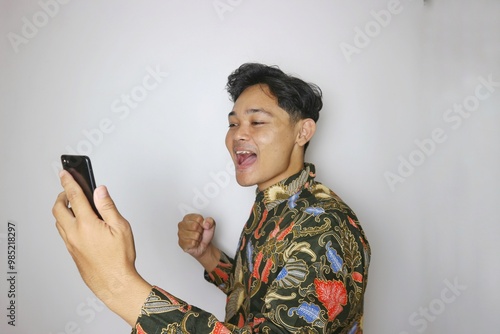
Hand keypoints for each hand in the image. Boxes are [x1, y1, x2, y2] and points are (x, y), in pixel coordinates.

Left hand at [52, 170, 151, 325]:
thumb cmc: (119, 258)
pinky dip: (66, 222)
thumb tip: (100, 191)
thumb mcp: (121, 227)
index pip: (74, 196)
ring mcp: (70, 243)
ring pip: (58, 221)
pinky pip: (63, 232)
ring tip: (75, 205)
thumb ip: (108, 206)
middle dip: (62, 195)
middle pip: (59, 208)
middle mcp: (74, 233)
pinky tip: (77, 222)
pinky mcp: (71, 251)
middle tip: (70, 189)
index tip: (65, 172)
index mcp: (87, 224)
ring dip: (63, 209)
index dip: (69, 181)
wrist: (113, 282)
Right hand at [178, 214, 219, 271]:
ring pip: (193, 235)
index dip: (203, 223)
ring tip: (198, 239)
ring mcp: (180, 235)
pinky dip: (195, 244)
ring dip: (198, 238)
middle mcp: (181, 225)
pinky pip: (191, 243)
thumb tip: (205, 223)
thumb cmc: (206, 235)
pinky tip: (195, 244)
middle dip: (201, 231)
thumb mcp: (211, 225)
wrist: (205, 247)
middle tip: (200, 234)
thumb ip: (210, 221)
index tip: (203, 226)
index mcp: (187, 218)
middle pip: (195, 226)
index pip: (197, 218)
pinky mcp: (181, 244)